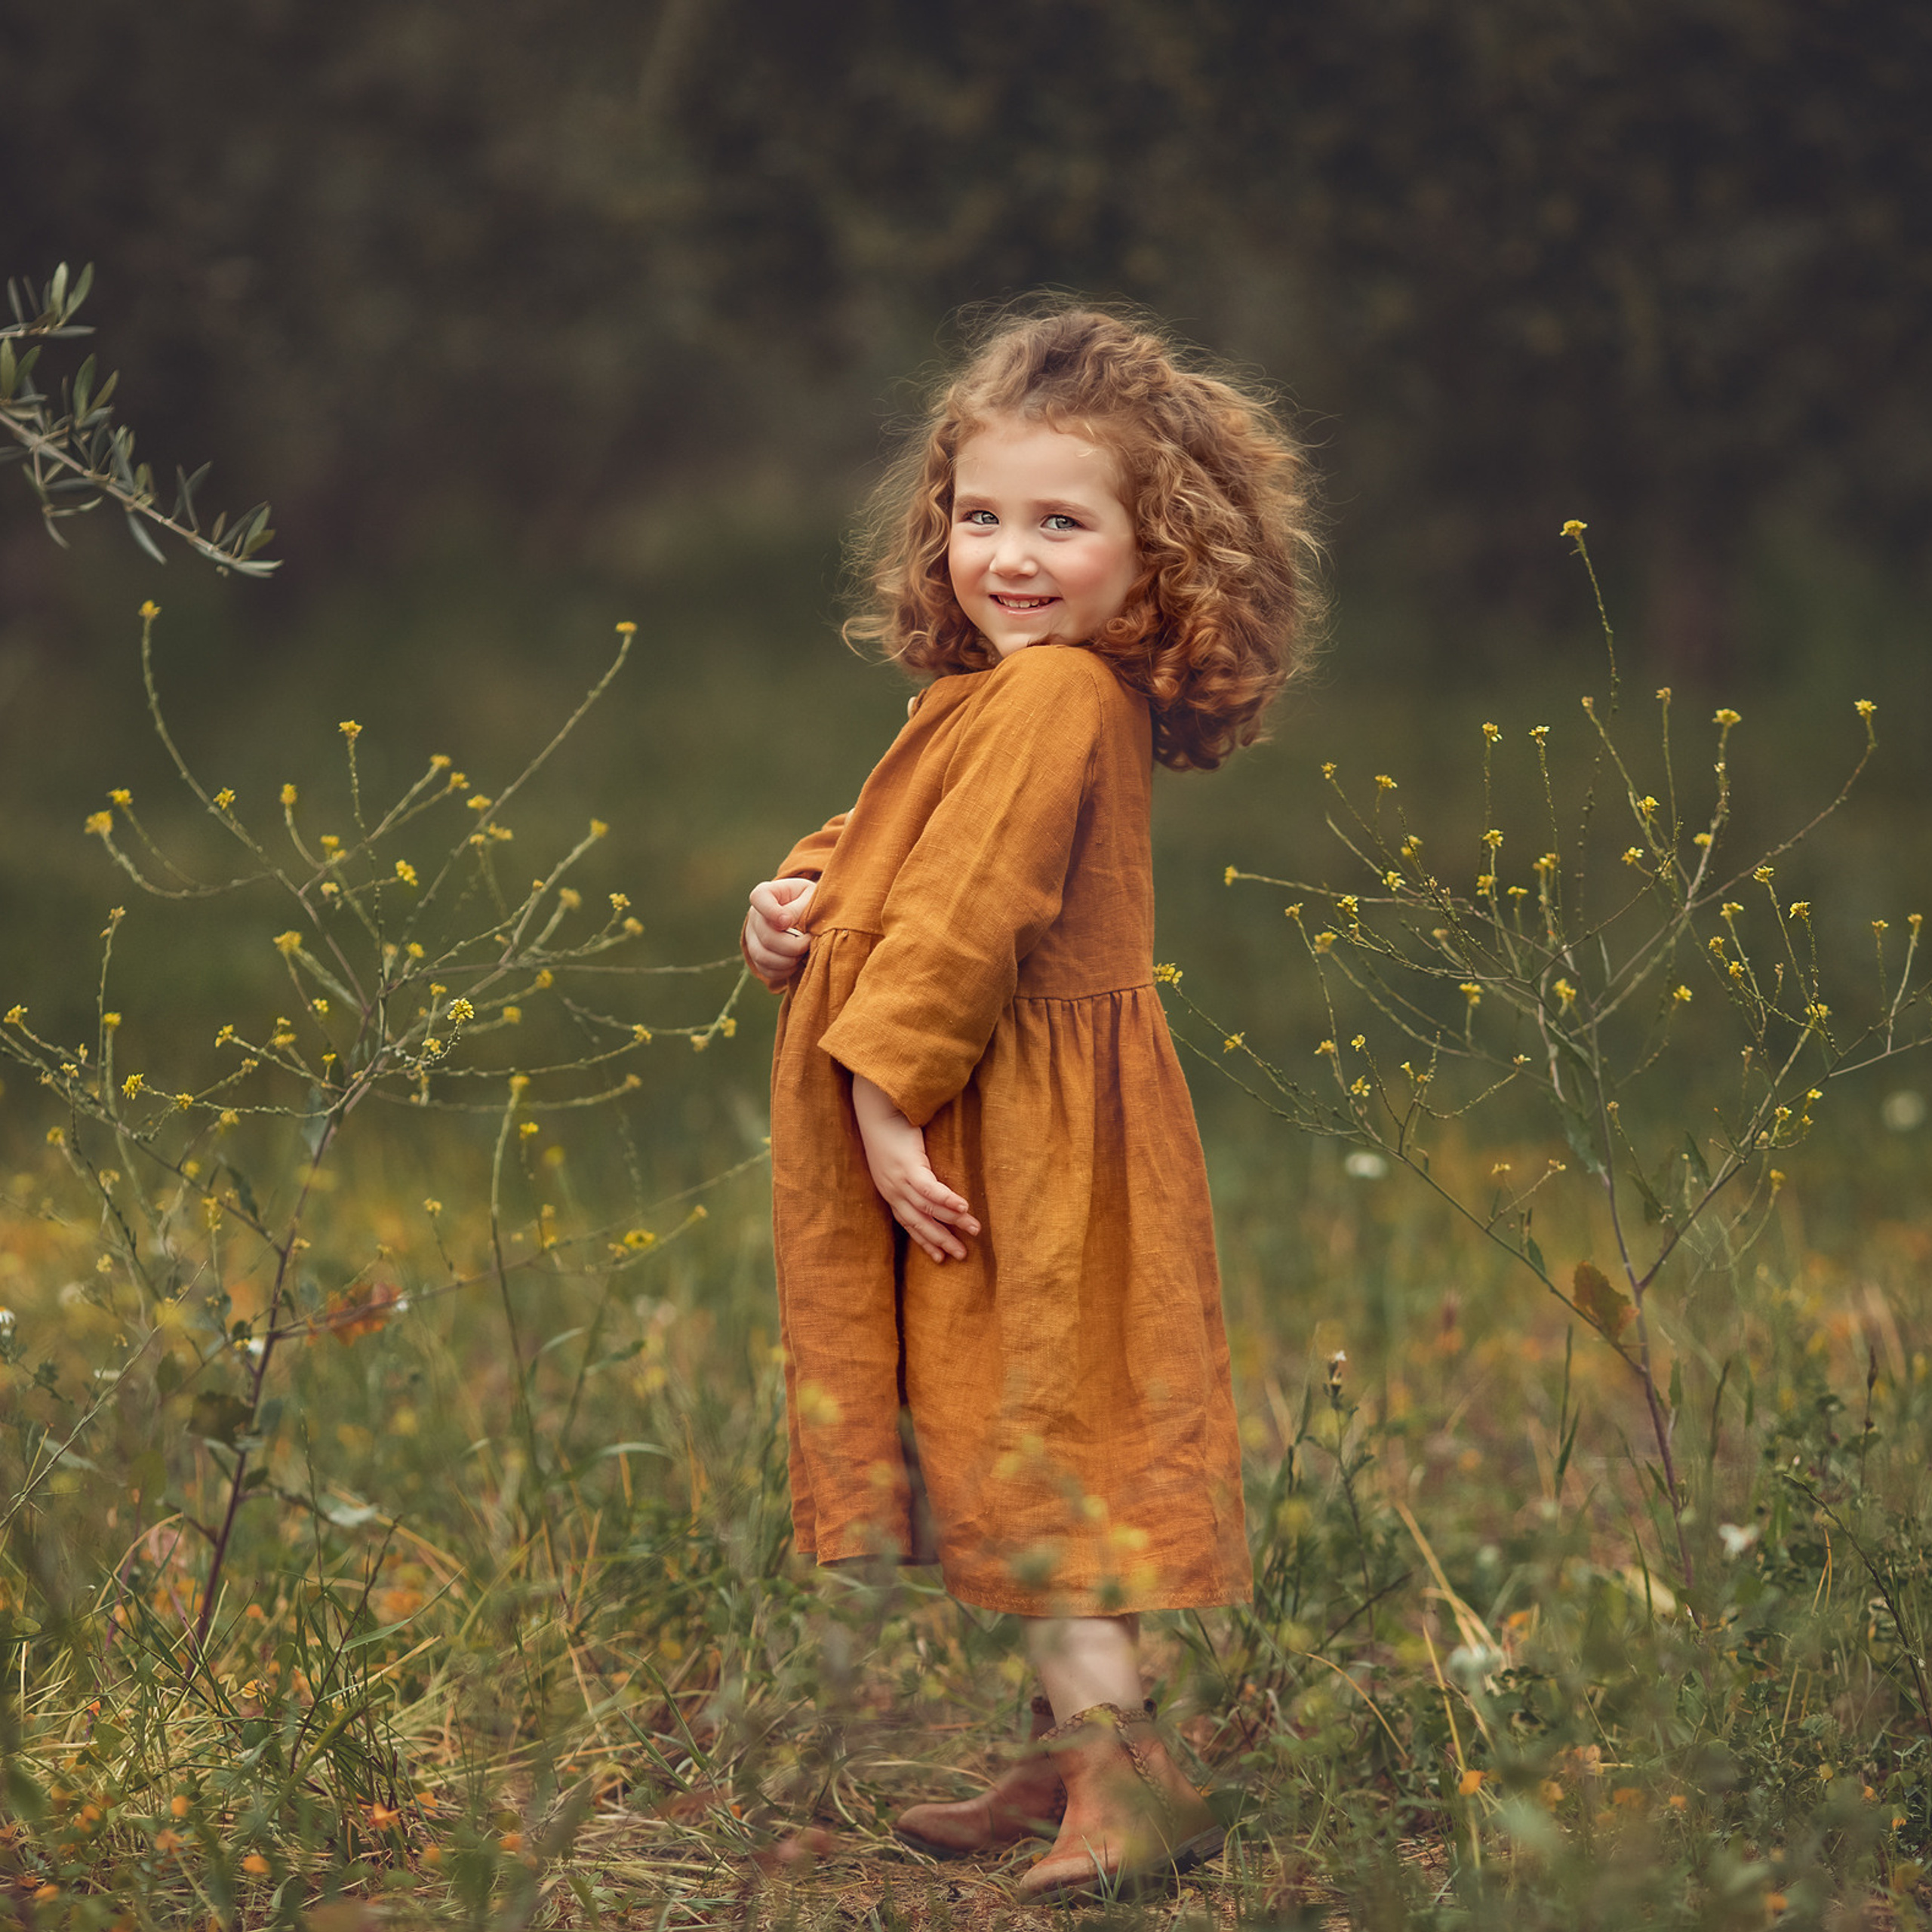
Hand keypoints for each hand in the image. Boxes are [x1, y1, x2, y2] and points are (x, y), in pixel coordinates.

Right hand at [744, 877, 816, 988]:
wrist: (806, 915)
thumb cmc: (809, 902)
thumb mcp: (810, 897)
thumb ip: (798, 908)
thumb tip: (785, 923)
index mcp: (766, 894)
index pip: (759, 897)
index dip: (772, 911)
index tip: (788, 921)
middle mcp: (755, 915)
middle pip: (765, 936)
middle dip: (792, 945)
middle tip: (808, 941)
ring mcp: (753, 937)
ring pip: (762, 956)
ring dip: (788, 960)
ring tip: (803, 953)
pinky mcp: (757, 956)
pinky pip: (765, 969)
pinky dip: (783, 970)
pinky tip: (796, 962)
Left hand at [849, 1073, 979, 1263]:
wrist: (876, 1108)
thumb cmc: (889, 1130)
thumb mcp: (896, 1159)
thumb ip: (911, 1174)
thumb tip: (929, 1186)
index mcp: (889, 1191)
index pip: (909, 1224)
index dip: (925, 1241)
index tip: (941, 1257)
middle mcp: (892, 1191)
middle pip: (920, 1222)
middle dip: (942, 1240)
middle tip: (962, 1255)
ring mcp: (899, 1180)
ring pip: (929, 1208)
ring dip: (953, 1221)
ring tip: (974, 1229)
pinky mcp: (908, 1165)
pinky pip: (930, 1189)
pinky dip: (946, 1200)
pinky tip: (963, 1207)